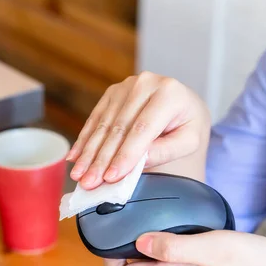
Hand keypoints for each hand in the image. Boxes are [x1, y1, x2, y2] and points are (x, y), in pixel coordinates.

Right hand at [67, 72, 209, 188]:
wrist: (184, 106)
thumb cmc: (187, 126)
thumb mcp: (189, 140)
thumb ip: (167, 150)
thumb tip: (138, 161)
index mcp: (170, 93)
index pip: (143, 128)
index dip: (125, 154)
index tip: (112, 177)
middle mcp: (146, 83)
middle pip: (119, 127)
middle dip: (102, 158)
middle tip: (89, 182)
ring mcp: (127, 85)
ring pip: (104, 124)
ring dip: (89, 152)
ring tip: (79, 175)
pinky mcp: (113, 92)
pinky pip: (96, 118)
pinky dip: (85, 140)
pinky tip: (75, 157)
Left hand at [104, 231, 265, 265]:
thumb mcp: (214, 249)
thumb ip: (175, 248)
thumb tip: (139, 243)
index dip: (107, 258)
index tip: (107, 230)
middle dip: (121, 247)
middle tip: (123, 215)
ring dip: (143, 244)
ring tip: (147, 215)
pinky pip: (173, 261)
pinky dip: (165, 245)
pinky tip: (178, 226)